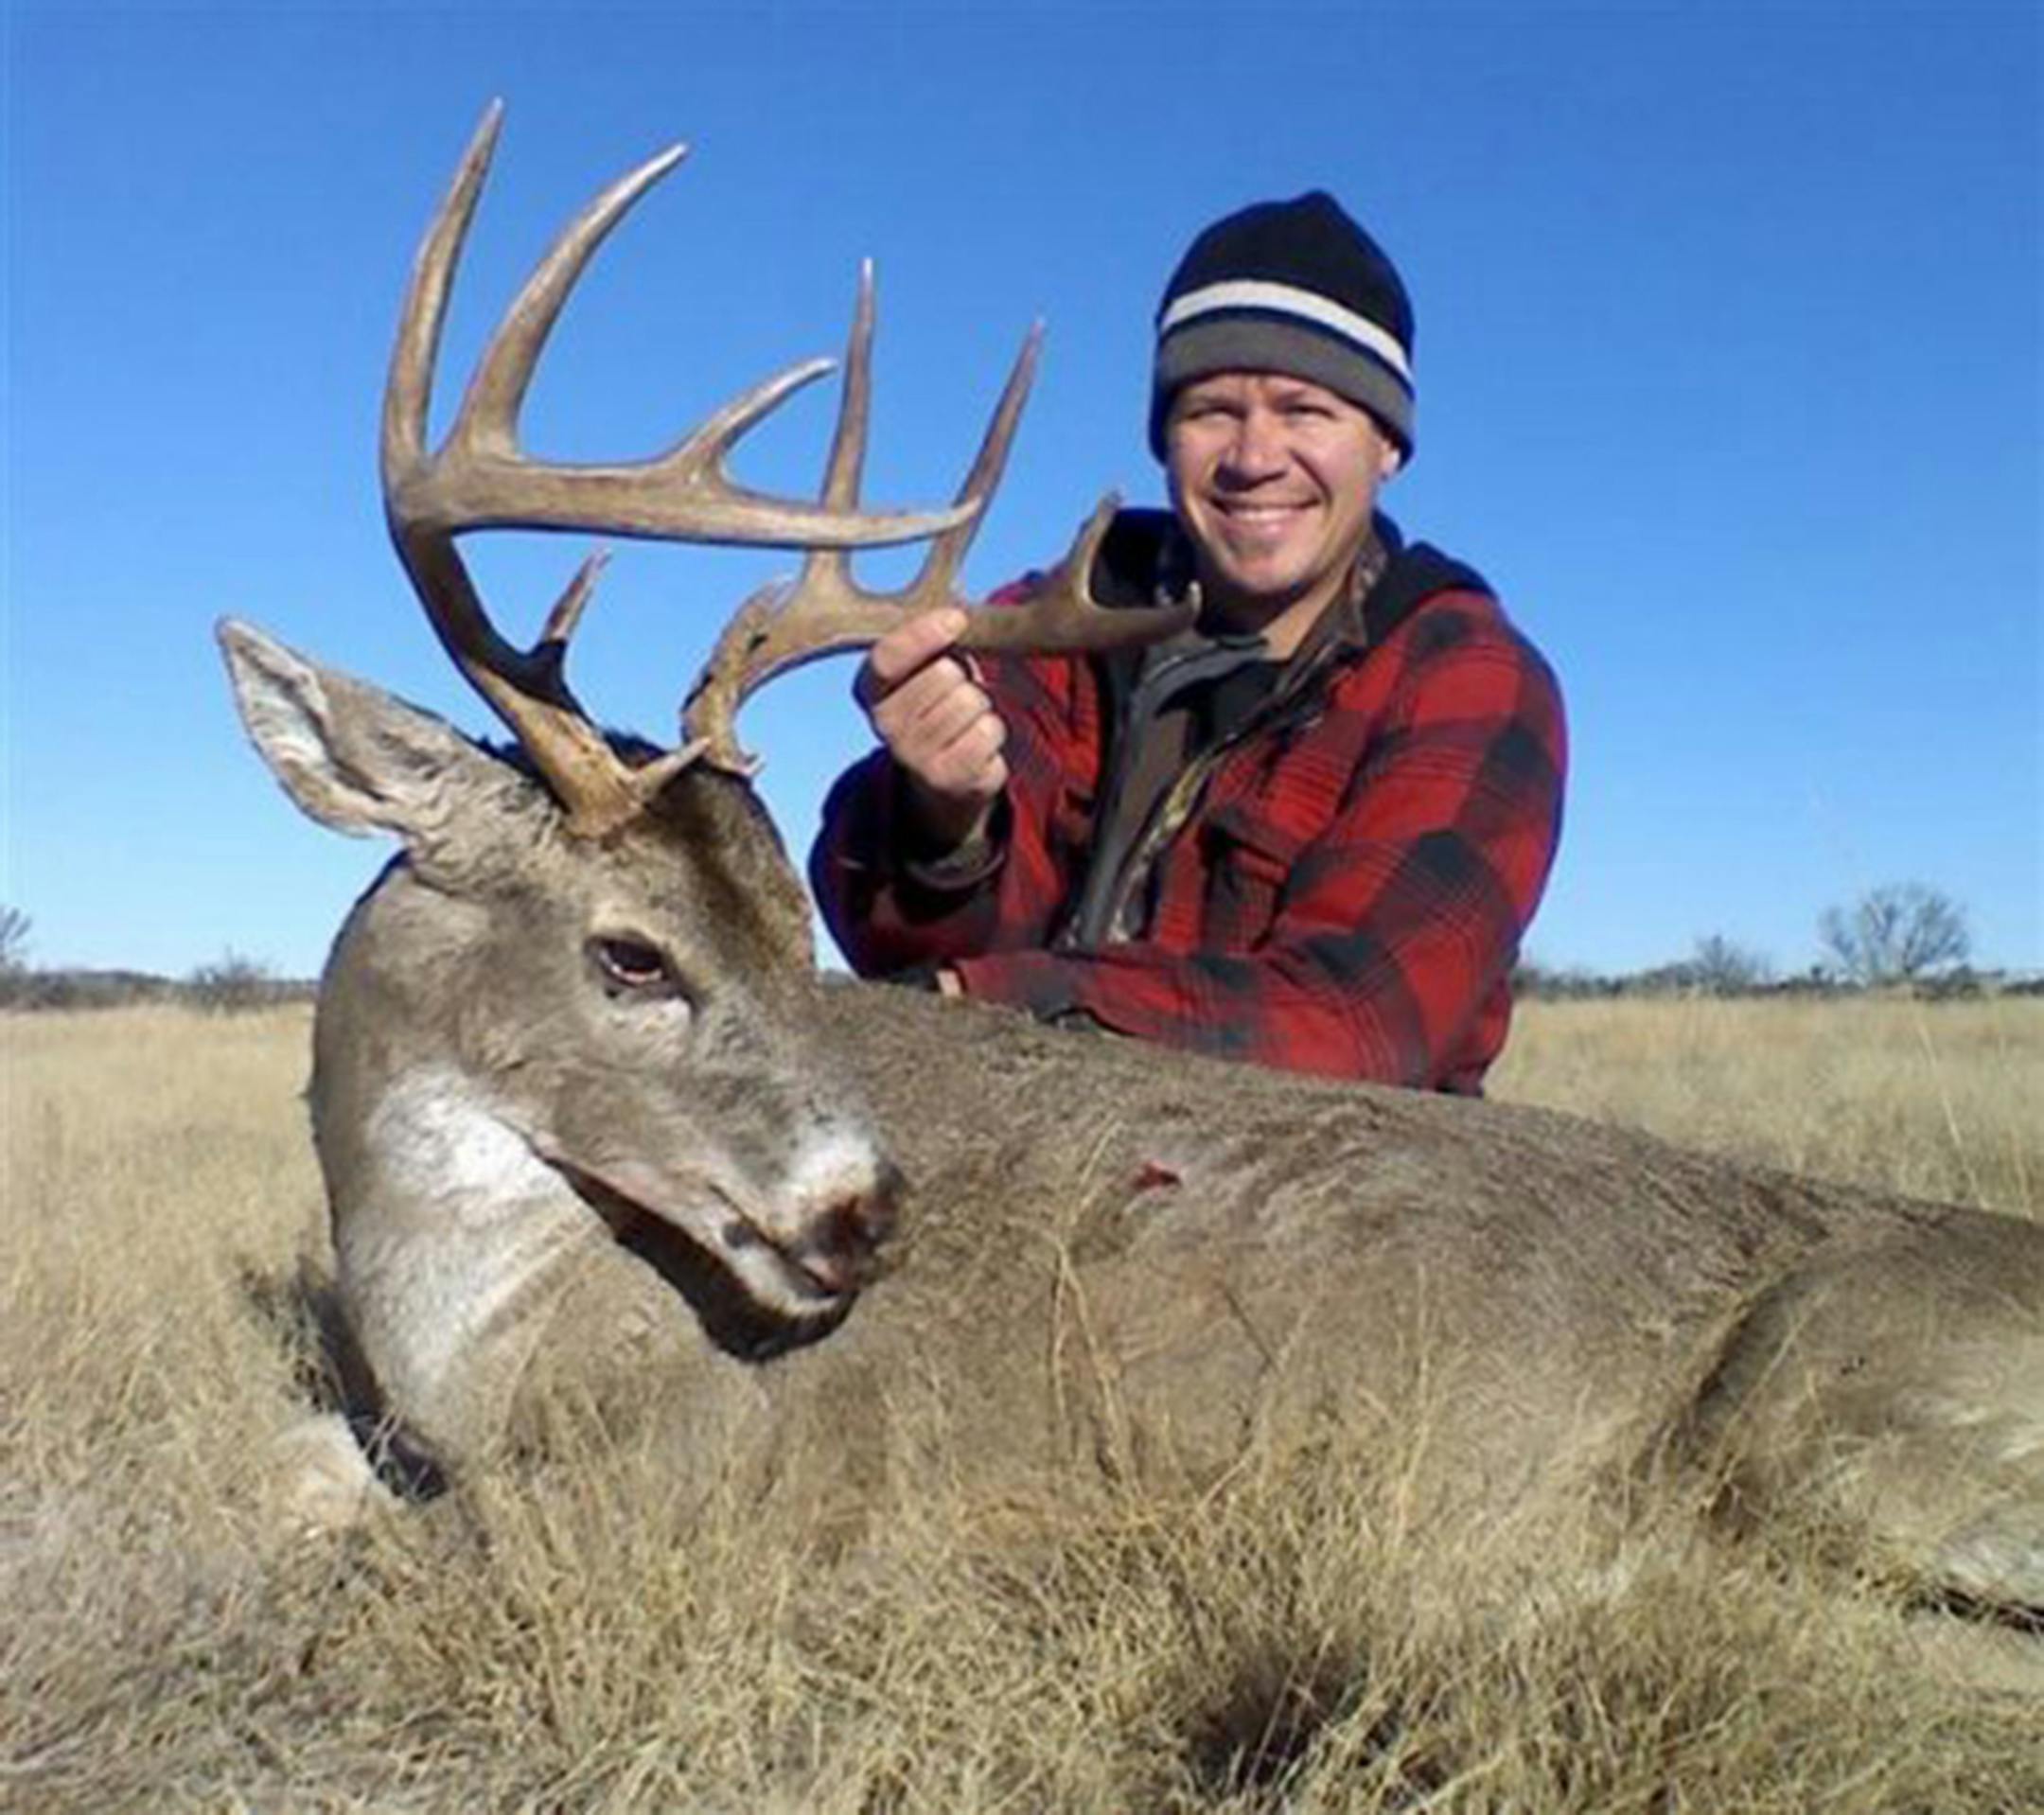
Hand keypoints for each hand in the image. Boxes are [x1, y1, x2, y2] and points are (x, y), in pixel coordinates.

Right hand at [854, 606, 1008, 849]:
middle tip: (957, 688)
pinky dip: (993, 730)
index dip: (923, 634)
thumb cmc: (937, 701)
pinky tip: (976, 739)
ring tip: (966, 717)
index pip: (888, 657)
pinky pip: (988, 731)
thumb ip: (930, 641)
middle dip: (963, 674)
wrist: (942, 774)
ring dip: (980, 703)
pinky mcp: (946, 778)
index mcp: (870, 689)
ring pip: (971, 701)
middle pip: (944, 673)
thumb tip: (958, 616)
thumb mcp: (924, 667)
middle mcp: (884, 725)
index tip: (957, 619)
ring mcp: (913, 756)